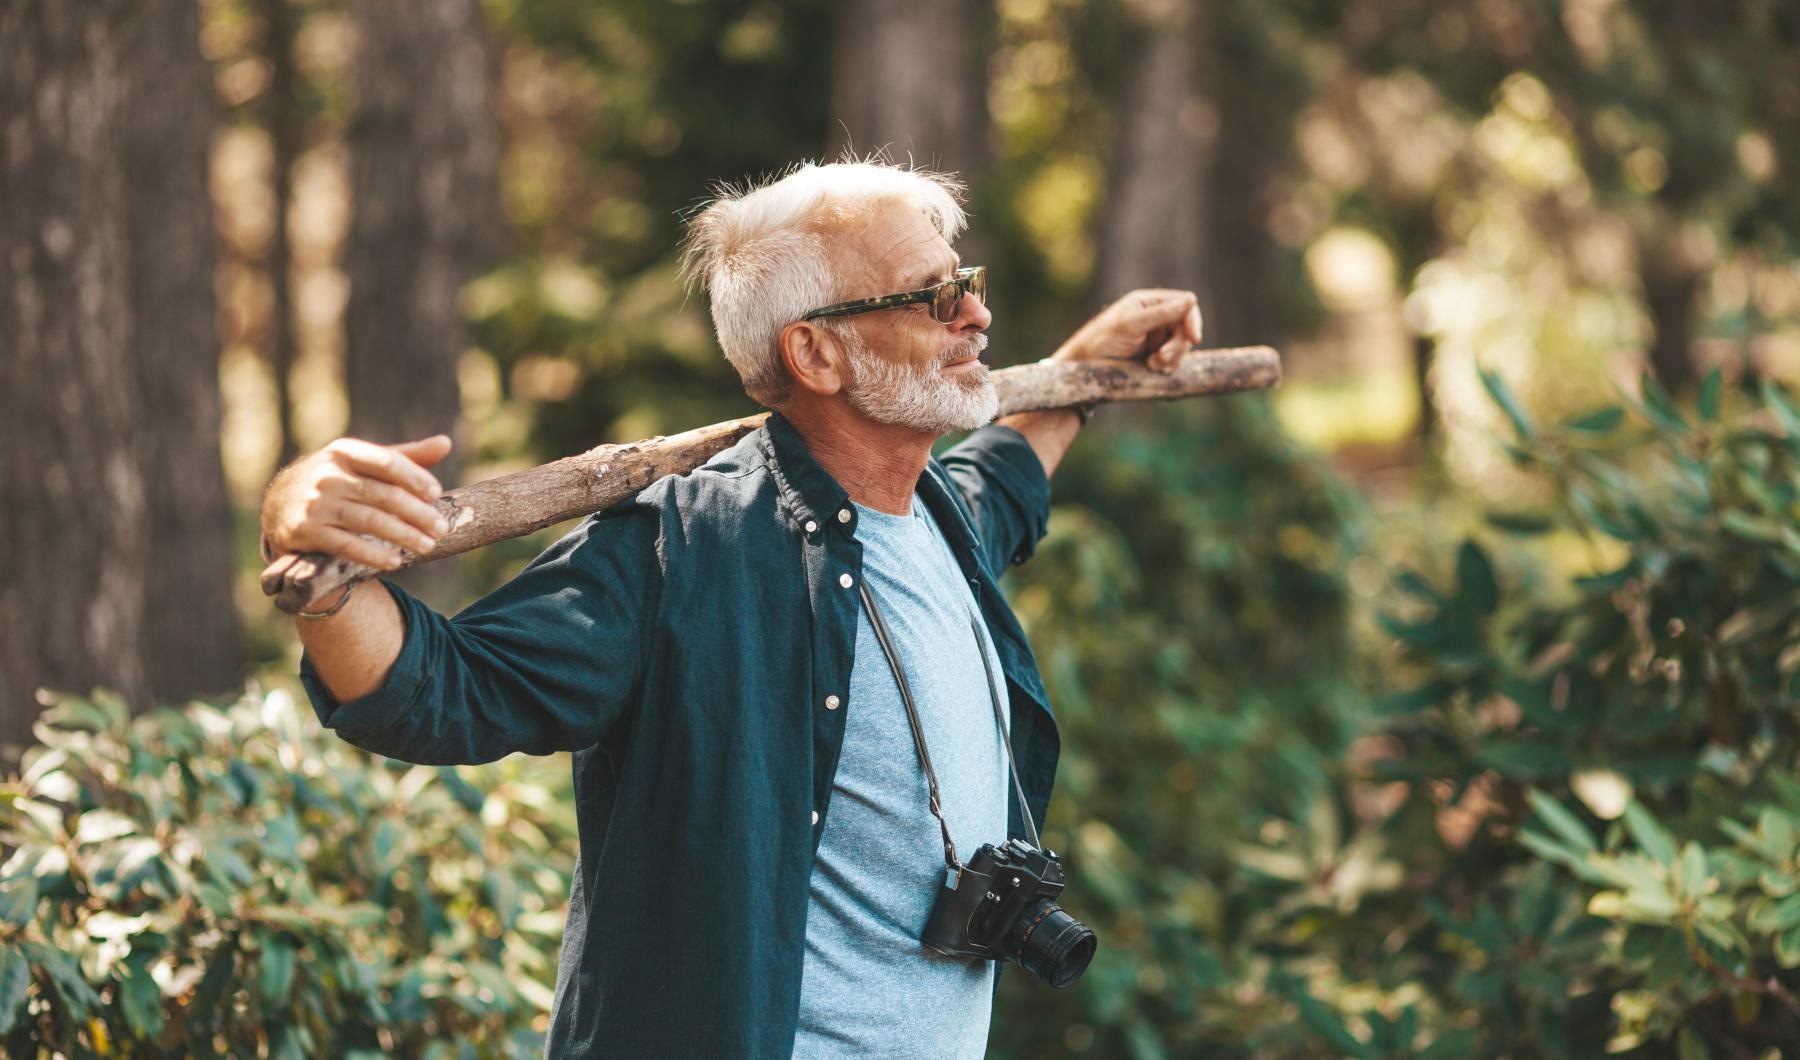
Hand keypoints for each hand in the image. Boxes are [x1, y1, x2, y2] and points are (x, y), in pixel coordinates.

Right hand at [261, 434, 451, 570]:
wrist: (278, 504)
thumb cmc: (335, 480)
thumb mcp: (363, 463)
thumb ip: (404, 456)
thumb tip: (445, 443)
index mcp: (345, 452)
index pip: (387, 462)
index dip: (415, 477)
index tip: (437, 494)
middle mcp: (328, 474)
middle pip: (383, 495)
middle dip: (417, 514)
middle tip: (442, 529)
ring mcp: (315, 503)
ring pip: (369, 521)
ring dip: (403, 536)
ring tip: (427, 546)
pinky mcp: (306, 530)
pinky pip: (346, 545)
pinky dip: (373, 555)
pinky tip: (396, 561)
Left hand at [1050, 289, 1202, 373]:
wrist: (1085, 366)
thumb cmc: (1102, 339)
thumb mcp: (1131, 324)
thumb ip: (1161, 313)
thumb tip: (1191, 299)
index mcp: (1149, 302)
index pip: (1184, 305)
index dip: (1192, 321)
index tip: (1193, 338)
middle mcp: (1156, 316)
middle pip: (1186, 329)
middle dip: (1178, 345)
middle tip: (1162, 358)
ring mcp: (1157, 336)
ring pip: (1182, 346)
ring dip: (1172, 358)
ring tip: (1152, 365)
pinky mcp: (1155, 354)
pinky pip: (1174, 360)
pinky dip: (1168, 366)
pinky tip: (1152, 368)